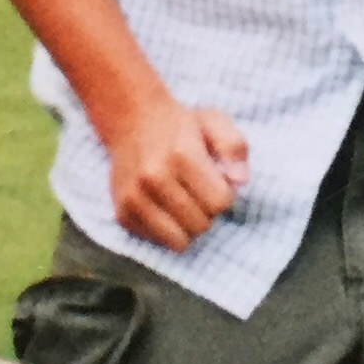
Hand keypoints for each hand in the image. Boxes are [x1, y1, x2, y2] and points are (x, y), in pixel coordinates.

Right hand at [105, 95, 249, 251]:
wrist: (130, 121)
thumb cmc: (180, 125)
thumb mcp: (214, 122)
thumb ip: (234, 148)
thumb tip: (240, 182)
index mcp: (181, 155)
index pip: (220, 202)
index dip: (225, 195)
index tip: (216, 181)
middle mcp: (153, 178)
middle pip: (201, 225)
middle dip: (207, 212)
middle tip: (198, 191)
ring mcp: (134, 198)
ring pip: (179, 241)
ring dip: (188, 226)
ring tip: (183, 203)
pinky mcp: (122, 213)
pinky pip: (159, 242)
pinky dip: (166, 231)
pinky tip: (164, 207)